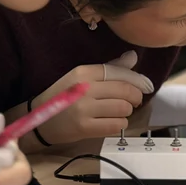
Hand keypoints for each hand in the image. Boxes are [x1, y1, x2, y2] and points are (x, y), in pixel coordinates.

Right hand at [31, 51, 153, 146]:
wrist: (39, 120)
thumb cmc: (63, 97)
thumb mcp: (81, 78)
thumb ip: (109, 68)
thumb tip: (134, 57)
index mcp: (83, 72)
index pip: (119, 72)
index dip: (138, 80)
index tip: (146, 86)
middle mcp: (84, 88)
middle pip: (124, 90)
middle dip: (135, 97)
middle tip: (134, 101)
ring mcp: (84, 108)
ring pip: (123, 108)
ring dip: (127, 112)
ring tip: (120, 112)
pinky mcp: (85, 127)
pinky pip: (116, 125)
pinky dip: (120, 124)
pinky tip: (113, 122)